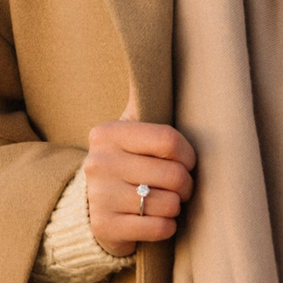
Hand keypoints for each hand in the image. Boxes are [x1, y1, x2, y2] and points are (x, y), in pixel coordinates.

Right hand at [84, 86, 197, 258]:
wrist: (93, 209)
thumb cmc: (125, 162)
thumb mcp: (129, 129)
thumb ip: (142, 99)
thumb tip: (149, 54)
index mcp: (107, 133)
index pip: (169, 140)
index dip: (188, 154)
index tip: (186, 160)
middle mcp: (98, 162)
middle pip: (174, 174)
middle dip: (185, 185)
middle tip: (178, 186)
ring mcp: (98, 196)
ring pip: (168, 203)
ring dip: (175, 207)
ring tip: (164, 202)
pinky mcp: (104, 227)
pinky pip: (159, 228)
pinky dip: (166, 227)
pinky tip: (155, 220)